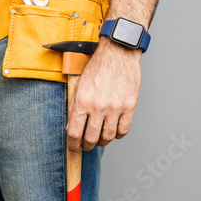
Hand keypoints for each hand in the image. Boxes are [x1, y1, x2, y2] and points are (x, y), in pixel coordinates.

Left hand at [67, 38, 141, 152]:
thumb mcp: (79, 85)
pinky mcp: (129, 106)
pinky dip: (118, 134)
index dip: (73, 145)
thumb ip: (74, 107)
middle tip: (86, 145)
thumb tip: (71, 127)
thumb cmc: (98, 66)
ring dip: (102, 141)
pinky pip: (123, 130)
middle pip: (91, 139)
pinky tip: (113, 130)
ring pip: (108, 137)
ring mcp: (115, 108)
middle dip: (87, 146)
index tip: (74, 148)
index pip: (75, 132)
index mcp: (82, 101)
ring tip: (100, 139)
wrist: (118, 52)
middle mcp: (98, 106)